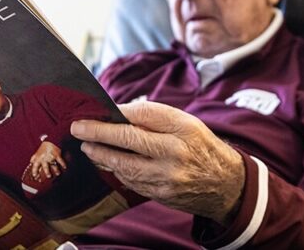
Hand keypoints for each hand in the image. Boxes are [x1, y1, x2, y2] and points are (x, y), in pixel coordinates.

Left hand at [28, 141, 66, 180]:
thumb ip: (33, 158)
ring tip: (58, 174)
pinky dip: (63, 164)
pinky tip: (65, 167)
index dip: (34, 171)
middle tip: (49, 176)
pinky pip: (60, 160)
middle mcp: (44, 158)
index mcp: (38, 158)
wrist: (51, 141)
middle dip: (47, 172)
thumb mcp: (37, 152)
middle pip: (45, 167)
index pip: (35, 166)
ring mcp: (51, 157)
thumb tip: (31, 163)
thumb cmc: (43, 148)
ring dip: (56, 170)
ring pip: (53, 165)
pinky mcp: (57, 155)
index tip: (34, 176)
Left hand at [70, 101, 244, 224]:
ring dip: (101, 155)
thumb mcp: (186, 123)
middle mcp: (176, 151)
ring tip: (87, 147)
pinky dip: (117, 170)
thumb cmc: (200, 146)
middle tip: (78, 128)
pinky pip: (131, 180)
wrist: (225, 184)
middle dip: (98, 133)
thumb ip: (153, 117)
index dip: (115, 113)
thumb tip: (116, 112)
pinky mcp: (161, 194)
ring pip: (124, 164)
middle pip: (129, 139)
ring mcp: (168, 176)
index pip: (143, 115)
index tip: (95, 109)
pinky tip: (108, 163)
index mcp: (183, 128)